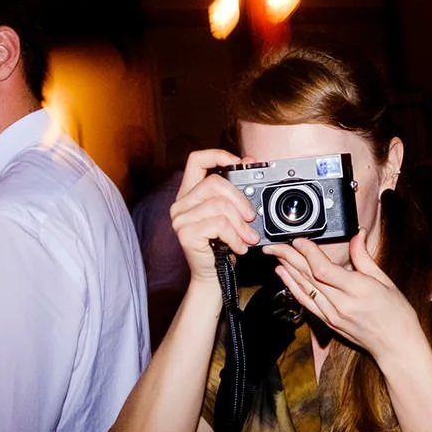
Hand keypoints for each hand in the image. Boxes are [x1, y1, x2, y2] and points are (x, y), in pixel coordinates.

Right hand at [169, 149, 260, 282]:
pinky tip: (239, 247)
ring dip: (240, 224)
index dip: (218, 155)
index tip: (240, 162)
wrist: (213, 276)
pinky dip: (235, 236)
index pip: (196, 160)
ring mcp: (180, 218)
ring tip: (248, 238)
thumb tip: (249, 161)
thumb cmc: (222, 244)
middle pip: (213, 182)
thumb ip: (236, 189)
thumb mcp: (232, 213)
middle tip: (251, 216)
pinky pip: (219, 224)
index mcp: (190, 192)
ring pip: (219, 205)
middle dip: (239, 198)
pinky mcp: (186, 233)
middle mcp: (181, 203)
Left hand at [265, 233, 423, 362]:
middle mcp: (341, 304)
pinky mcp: (328, 323)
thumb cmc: (396, 313)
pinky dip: (292, 287)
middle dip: (289, 257)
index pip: (323, 269)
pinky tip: (284, 275)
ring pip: (303, 288)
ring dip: (287, 270)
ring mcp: (332, 315)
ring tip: (274, 255)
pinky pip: (305, 302)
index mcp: (358, 290)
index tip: (299, 239)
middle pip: (308, 276)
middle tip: (274, 244)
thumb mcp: (385, 280)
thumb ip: (365, 257)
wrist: (396, 346)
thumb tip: (357, 234)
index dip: (308, 252)